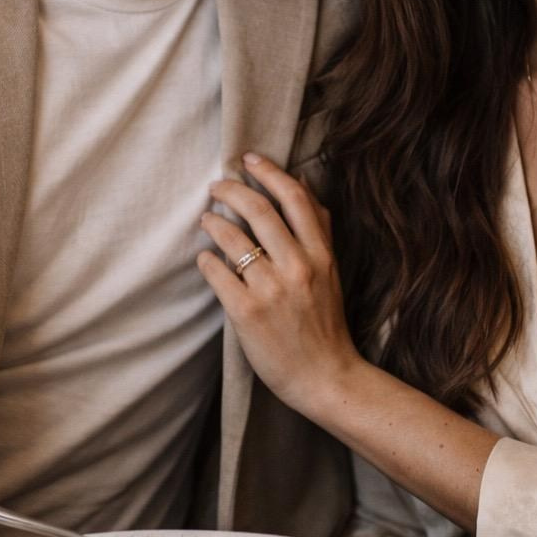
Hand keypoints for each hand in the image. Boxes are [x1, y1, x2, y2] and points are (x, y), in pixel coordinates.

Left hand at [197, 153, 359, 411]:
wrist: (326, 377)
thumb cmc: (325, 324)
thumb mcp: (332, 272)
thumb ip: (319, 231)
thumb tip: (304, 186)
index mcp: (321, 254)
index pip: (295, 198)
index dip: (269, 172)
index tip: (249, 159)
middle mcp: (298, 267)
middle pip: (259, 210)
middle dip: (232, 189)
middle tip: (217, 186)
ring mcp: (272, 289)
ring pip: (233, 238)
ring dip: (214, 222)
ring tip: (206, 219)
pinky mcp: (247, 312)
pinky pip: (217, 273)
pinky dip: (207, 260)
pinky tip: (205, 259)